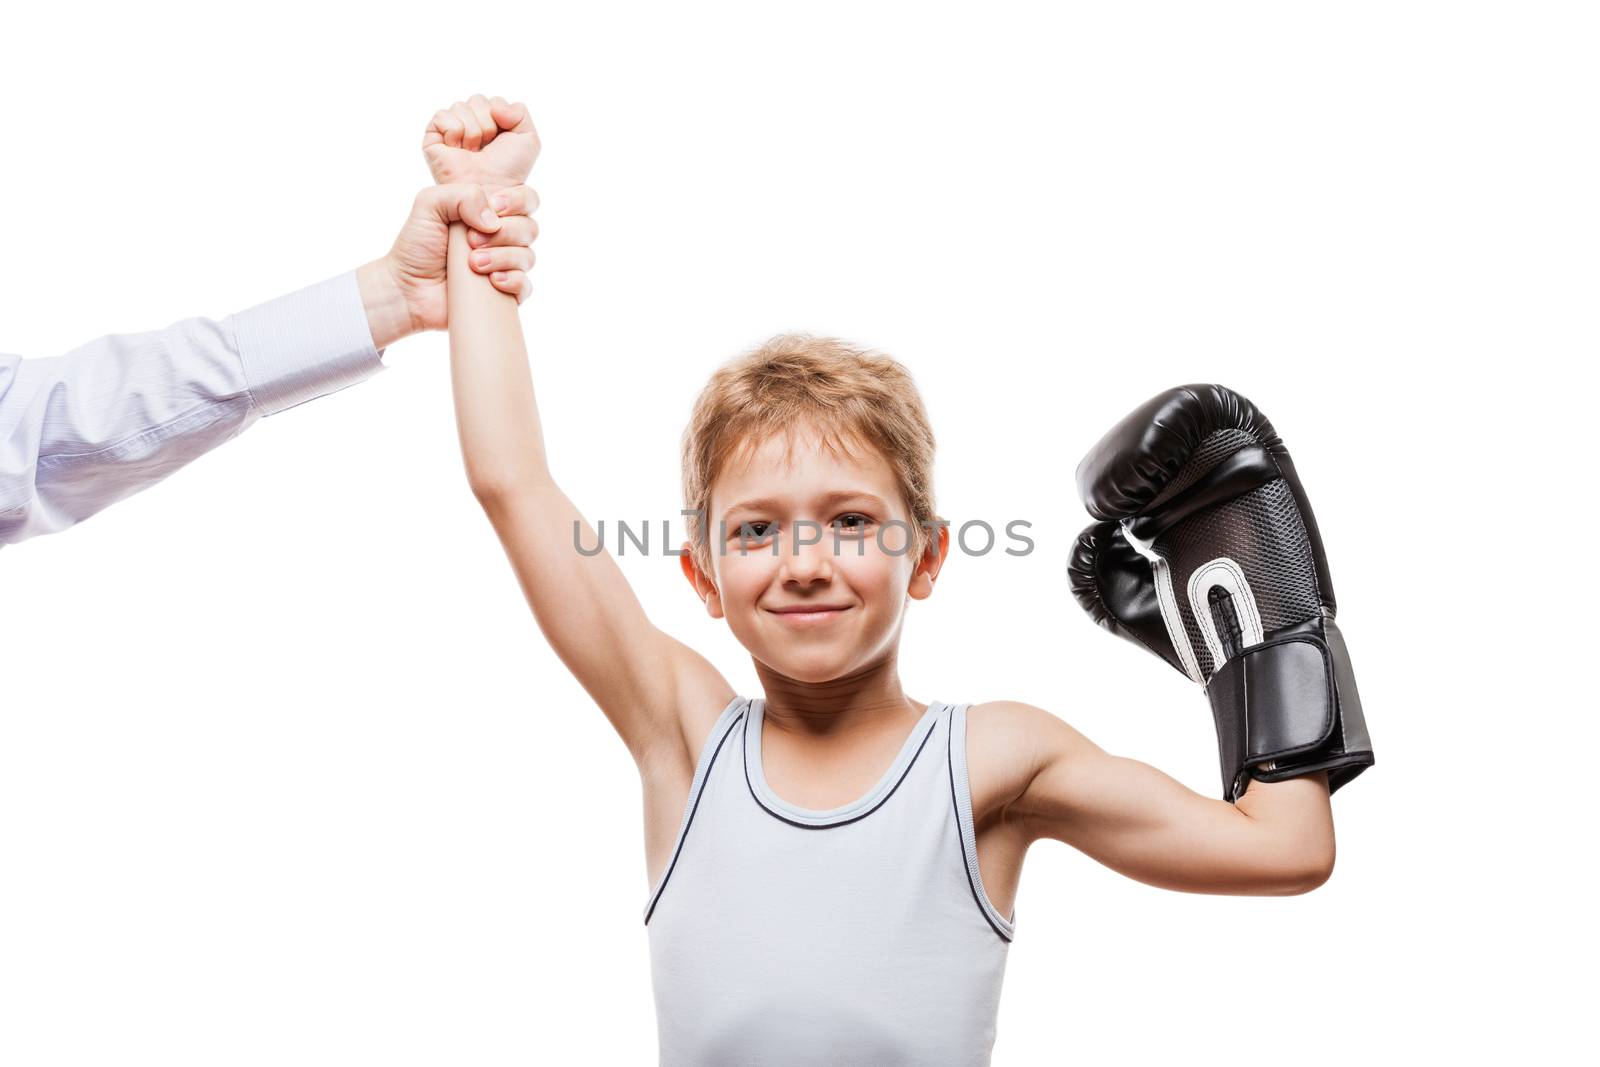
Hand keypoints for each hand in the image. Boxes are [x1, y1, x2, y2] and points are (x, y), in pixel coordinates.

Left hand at [358, 184, 539, 348]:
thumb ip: (462, 194)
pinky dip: (514, 281)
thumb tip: (494, 220)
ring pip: (528, 257)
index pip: (526, 199)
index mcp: (488, 212)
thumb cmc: (416, 246)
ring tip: (473, 264)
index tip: (496, 207)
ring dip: (502, 257)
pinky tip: (492, 281)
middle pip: (530, 228)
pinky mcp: (504, 294)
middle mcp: (500, 238)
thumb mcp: (429, 204)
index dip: (518, 201)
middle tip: (471, 240)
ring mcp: (504, 267)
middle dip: (505, 232)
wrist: (406, 289)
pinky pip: (526, 287)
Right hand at [422, 95, 539, 189]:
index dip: (501, 119)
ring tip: (472, 152)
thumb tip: (494, 105)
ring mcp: (450, 129)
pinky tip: (457, 149)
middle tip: (485, 149)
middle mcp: (469, 122)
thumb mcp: (528, 140)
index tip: (500, 142)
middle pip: (477, 100)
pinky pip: (442, 116)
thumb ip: (520, 112)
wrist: (490, 192)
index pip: (493, 101)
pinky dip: (455, 132)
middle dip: (487, 125)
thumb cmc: (509, 171)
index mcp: (490, 120)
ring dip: (473, 132)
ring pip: (461, 107)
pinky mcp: (433, 137)